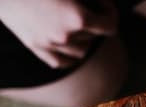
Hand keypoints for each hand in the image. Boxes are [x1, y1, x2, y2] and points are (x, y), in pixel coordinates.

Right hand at [0, 0, 118, 68]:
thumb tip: (103, 5)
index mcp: (78, 18)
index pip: (110, 26)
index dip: (110, 13)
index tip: (103, 4)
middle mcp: (66, 36)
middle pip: (95, 37)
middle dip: (95, 22)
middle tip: (87, 8)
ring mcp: (49, 45)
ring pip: (81, 52)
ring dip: (84, 40)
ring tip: (77, 26)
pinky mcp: (35, 47)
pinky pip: (61, 62)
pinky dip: (69, 56)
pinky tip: (68, 44)